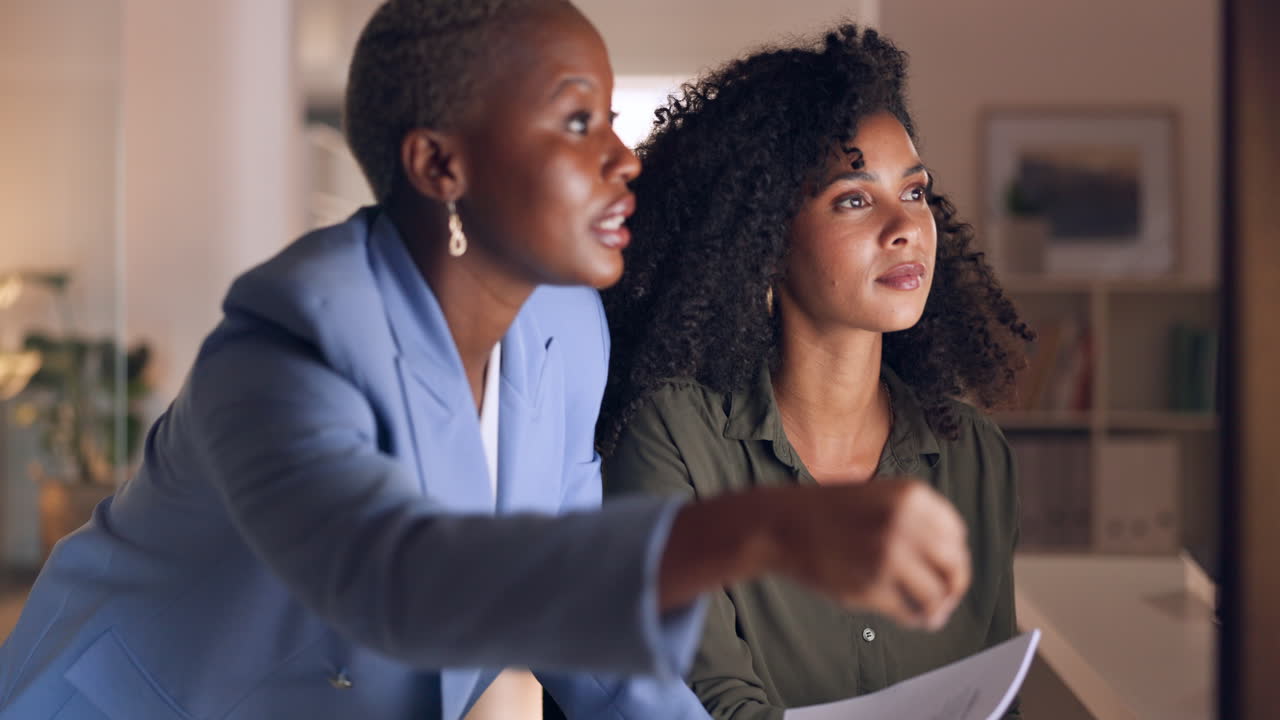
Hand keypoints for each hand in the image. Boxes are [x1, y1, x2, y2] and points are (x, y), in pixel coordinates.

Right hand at [765, 478, 970, 629]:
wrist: (781, 523)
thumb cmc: (827, 512)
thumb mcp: (879, 496)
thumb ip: (916, 520)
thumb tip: (949, 562)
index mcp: (911, 496)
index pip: (957, 535)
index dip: (955, 556)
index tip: (947, 570)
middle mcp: (905, 524)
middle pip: (954, 567)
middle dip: (954, 587)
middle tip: (946, 599)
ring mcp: (889, 556)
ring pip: (936, 595)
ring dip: (936, 609)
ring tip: (930, 615)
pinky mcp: (871, 586)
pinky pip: (908, 611)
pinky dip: (913, 618)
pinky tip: (908, 616)